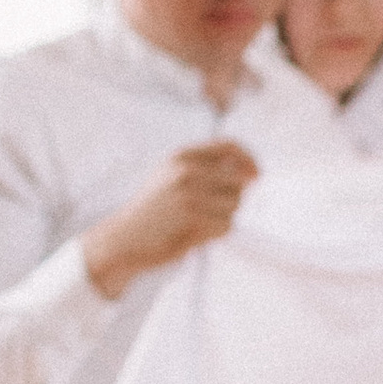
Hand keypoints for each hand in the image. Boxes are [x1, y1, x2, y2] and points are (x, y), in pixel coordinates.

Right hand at [80, 144, 256, 296]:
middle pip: (238, 180)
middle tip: (211, 210)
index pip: (230, 146)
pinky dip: (217, 233)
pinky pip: (227, 225)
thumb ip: (206, 169)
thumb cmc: (154, 210)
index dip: (249, 159)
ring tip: (199, 221)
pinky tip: (196, 233)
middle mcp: (186, 170)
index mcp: (182, 155)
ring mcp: (190, 193)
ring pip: (235, 204)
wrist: (126, 237)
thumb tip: (251, 174)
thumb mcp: (172, 176)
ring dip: (224, 217)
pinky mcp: (193, 218)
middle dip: (233, 197)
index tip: (256, 175)